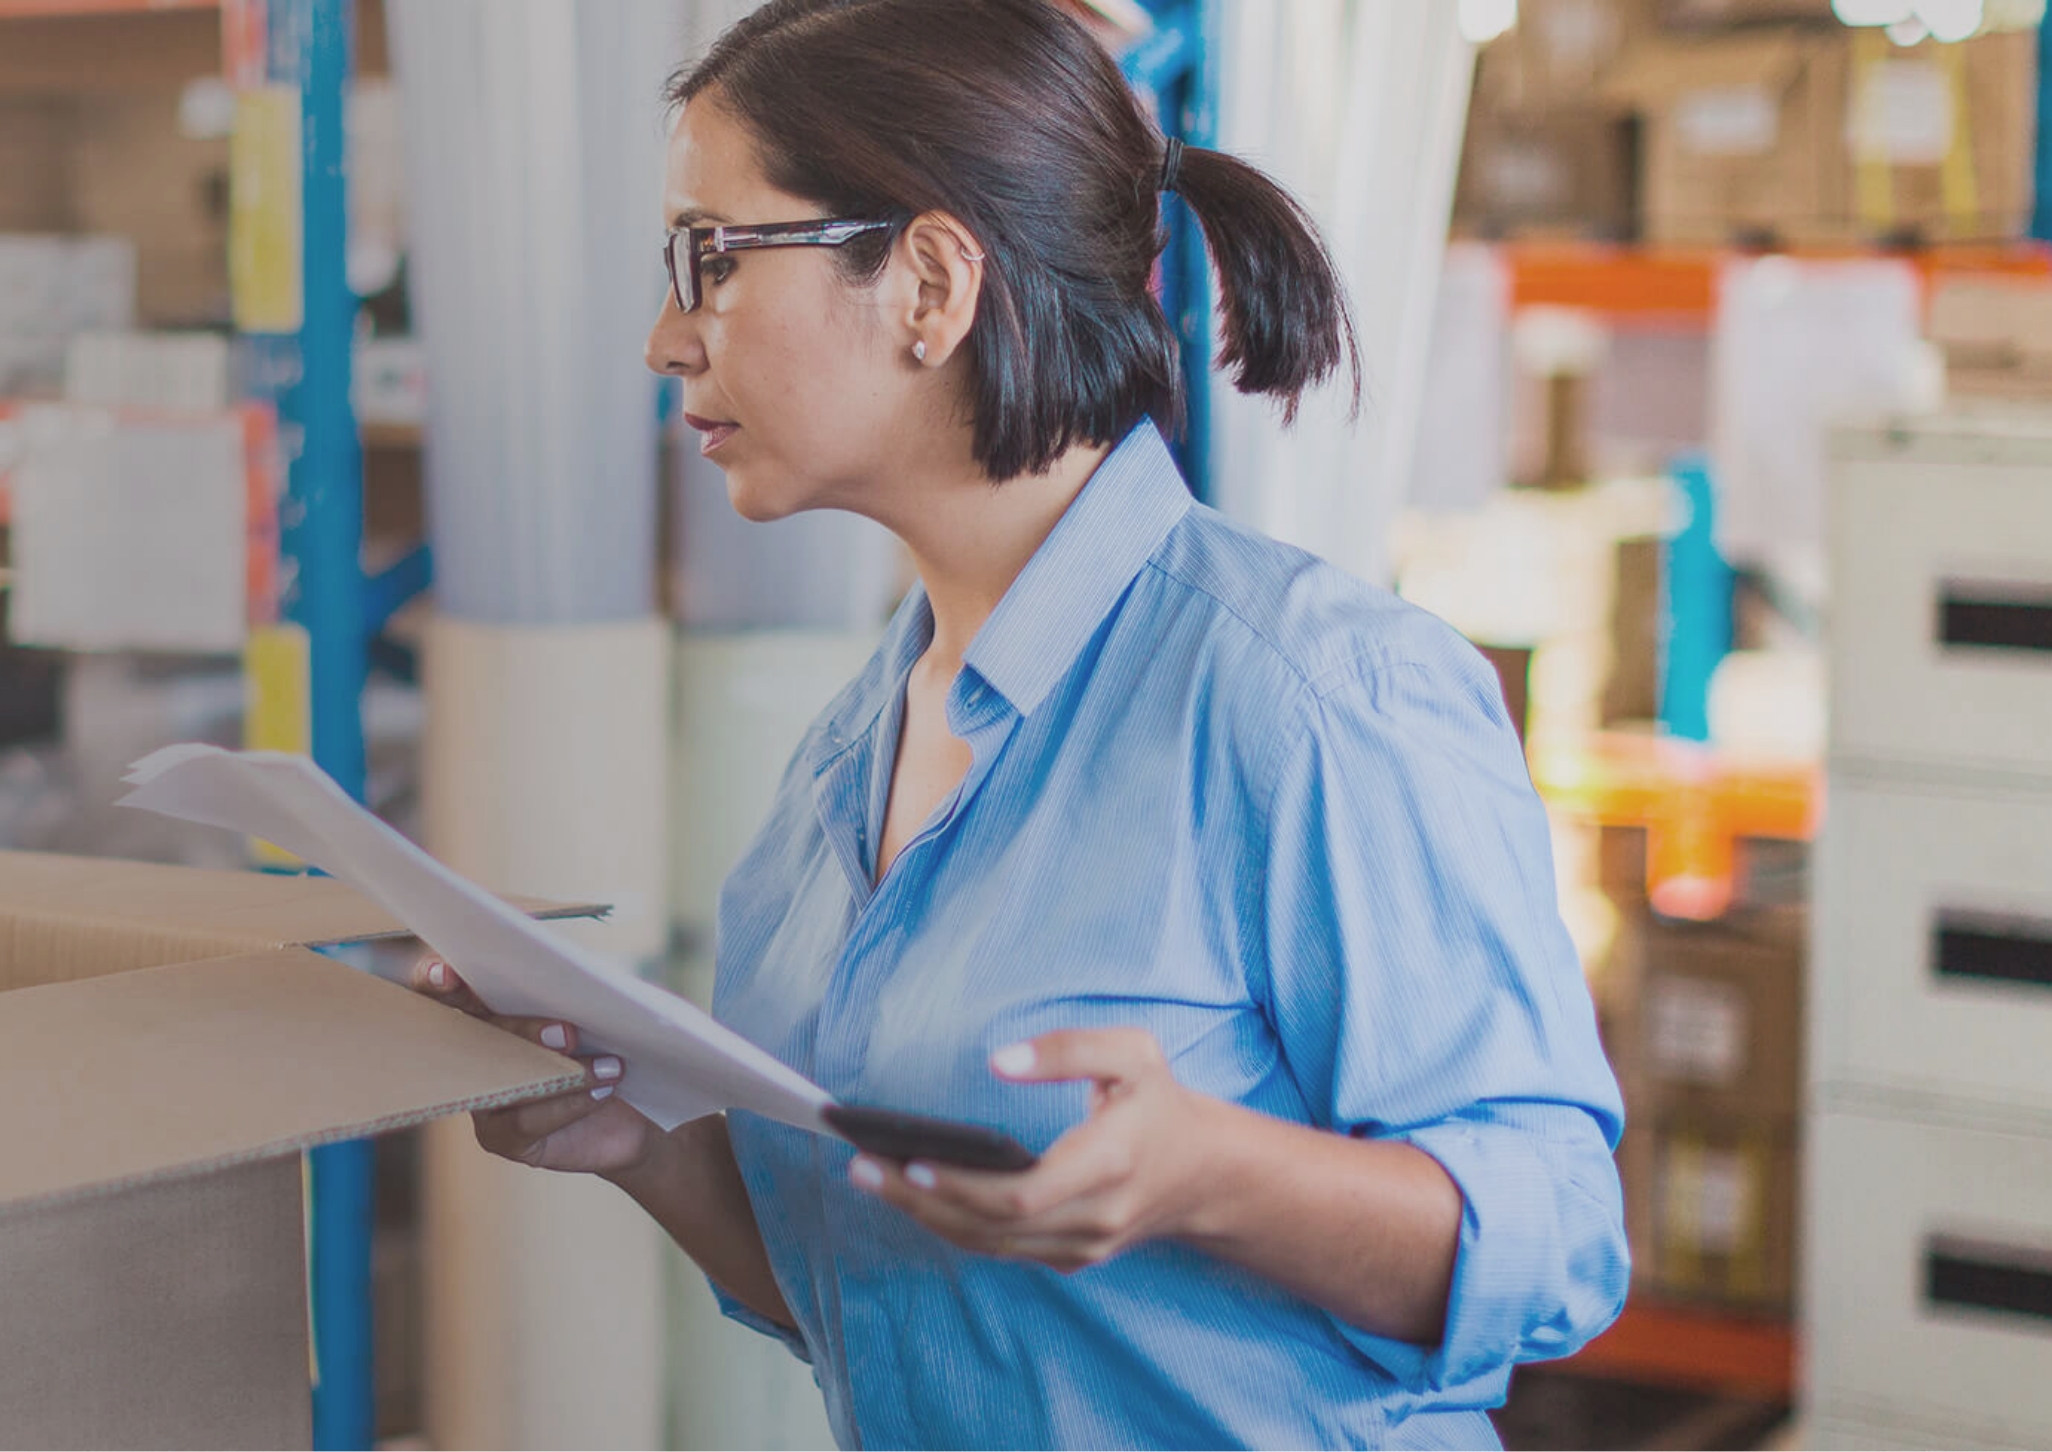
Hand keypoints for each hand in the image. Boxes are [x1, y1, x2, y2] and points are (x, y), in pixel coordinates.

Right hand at [409, 954, 658, 1179]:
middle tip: (569, 1032)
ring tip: (612, 1066)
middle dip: (523, 1030)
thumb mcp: (609, 1011)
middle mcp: (476, 1053)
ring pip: (506, 1081)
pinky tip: (602, 1092)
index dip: (435, 979)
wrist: (641, 1114)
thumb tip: (596, 979)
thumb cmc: (618, 1047)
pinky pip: (525, 1121)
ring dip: (561, 1073)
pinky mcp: (502, 1138)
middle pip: (479, 1036)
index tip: (448, 976)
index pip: (450, 990)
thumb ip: (592, 989)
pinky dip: (568, 1104)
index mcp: (491, 1010)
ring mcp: (484, 1099)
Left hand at [847, 1028, 1220, 1272]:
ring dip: (925, 1213)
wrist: (1206, 1174)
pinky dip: (952, 1222)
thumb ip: (1067, 1048)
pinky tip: (911, 1192)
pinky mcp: (1069, 1257)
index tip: (908, 1158)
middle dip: (919, 1198)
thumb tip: (998, 1061)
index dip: (961, 1184)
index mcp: (1109, 1165)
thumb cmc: (1160, 1103)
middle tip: (860, 1166)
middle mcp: (1093, 1218)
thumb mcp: (1133, 1052)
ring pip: (988, 1243)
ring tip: (870, 1177)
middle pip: (991, 1225)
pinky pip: (999, 1246)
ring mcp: (1080, 1246)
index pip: (1022, 1193)